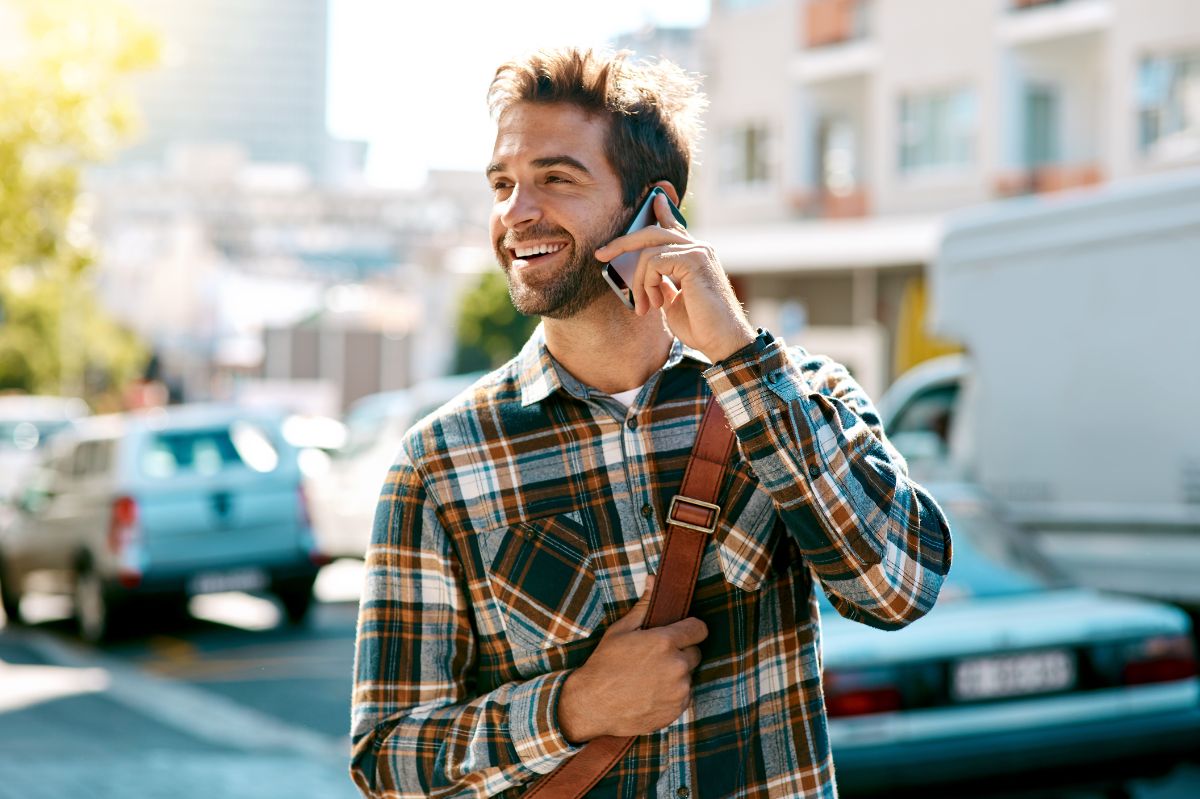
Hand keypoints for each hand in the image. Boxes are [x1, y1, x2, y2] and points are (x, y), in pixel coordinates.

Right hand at [557, 576, 707, 741]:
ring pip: (688, 675)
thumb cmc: (605, 664)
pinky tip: (651, 693)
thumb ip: (644, 605)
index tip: (680, 633)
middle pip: (695, 653)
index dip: (689, 629)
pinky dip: (673, 694)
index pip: (699, 628)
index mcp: (665, 642)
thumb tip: (653, 579)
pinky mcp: (677, 709)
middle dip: (681, 652)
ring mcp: (679, 690)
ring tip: (650, 677)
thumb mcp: (621, 630)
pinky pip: (684, 696)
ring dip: (676, 675)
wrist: (593, 705)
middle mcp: (677, 666)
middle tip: (656, 657)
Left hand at [594, 192, 754, 361]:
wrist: (723, 342)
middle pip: (652, 232)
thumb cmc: (702, 327)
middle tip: (600, 254)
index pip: (674, 227)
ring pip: (648, 250)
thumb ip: (662, 283)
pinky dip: (646, 284)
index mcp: (695, 257)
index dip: (663, 212)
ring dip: (638, 282)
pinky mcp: (694, 260)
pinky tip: (655, 303)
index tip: (654, 199)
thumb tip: (646, 275)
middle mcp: (698, 249)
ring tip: (645, 306)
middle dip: (622, 242)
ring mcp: (698, 251)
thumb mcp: (673, 302)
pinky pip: (654, 261)